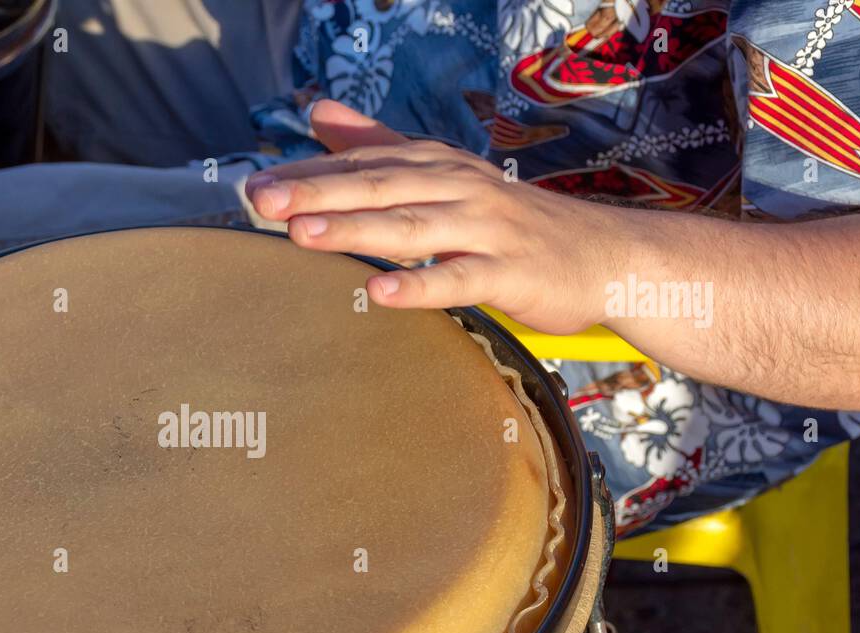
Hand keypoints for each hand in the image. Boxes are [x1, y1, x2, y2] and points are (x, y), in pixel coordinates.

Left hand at [246, 100, 656, 334]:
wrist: (603, 256)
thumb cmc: (511, 221)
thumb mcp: (445, 175)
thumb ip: (379, 144)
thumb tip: (318, 113)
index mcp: (437, 167)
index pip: (365, 165)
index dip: (310, 173)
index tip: (255, 186)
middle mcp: (458, 190)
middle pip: (380, 188)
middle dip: (319, 192)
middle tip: (262, 201)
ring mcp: (485, 231)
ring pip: (412, 228)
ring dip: (356, 230)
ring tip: (301, 235)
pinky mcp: (509, 274)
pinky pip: (460, 280)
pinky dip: (421, 285)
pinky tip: (380, 292)